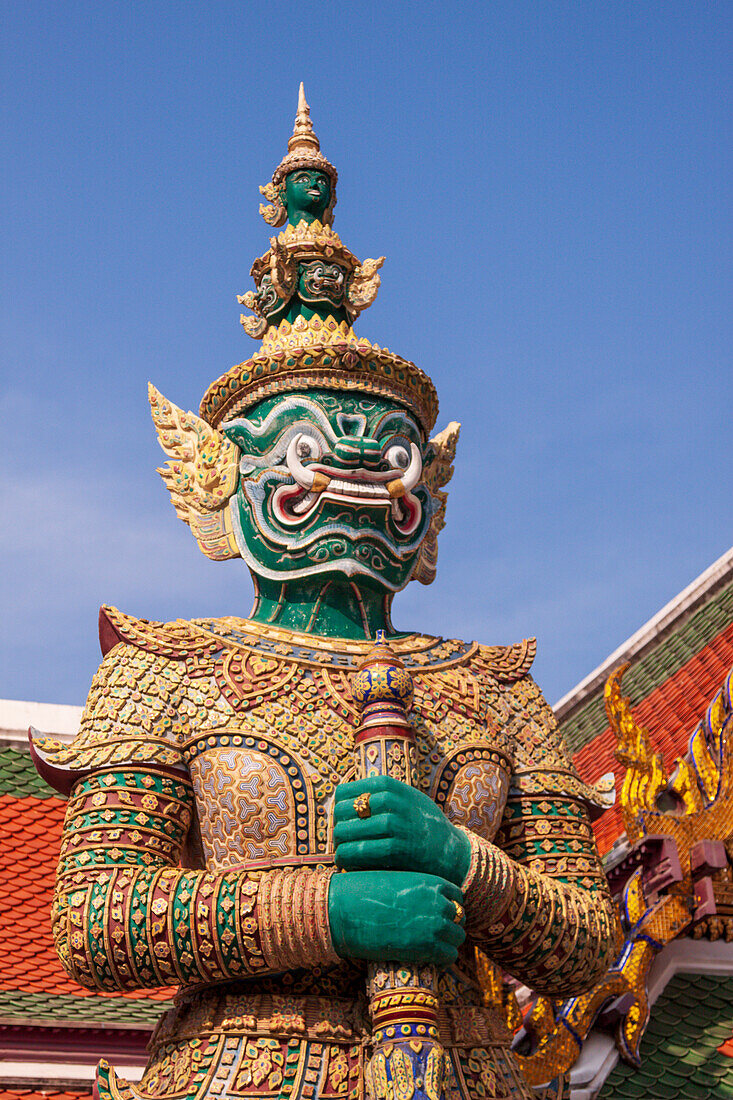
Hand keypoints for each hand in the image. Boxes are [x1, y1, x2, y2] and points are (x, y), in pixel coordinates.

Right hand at [328, 870, 465, 966]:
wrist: (344, 908)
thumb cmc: (362, 891)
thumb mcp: (395, 880)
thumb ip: (415, 890)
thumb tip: (420, 904)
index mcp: (431, 881)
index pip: (457, 896)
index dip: (448, 907)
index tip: (438, 916)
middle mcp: (438, 901)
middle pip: (459, 918)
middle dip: (449, 926)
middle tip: (433, 935)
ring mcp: (435, 924)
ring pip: (457, 938)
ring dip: (446, 943)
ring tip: (429, 949)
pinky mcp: (427, 947)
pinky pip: (448, 956)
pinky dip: (441, 959)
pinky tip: (427, 959)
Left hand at [333, 776, 471, 885]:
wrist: (450, 849)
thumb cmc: (423, 824)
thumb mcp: (407, 798)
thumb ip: (382, 795)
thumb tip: (346, 798)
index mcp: (391, 786)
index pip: (346, 791)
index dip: (338, 807)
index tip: (341, 818)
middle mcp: (392, 802)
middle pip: (344, 811)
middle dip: (338, 826)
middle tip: (340, 838)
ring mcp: (395, 825)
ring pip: (348, 831)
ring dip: (339, 844)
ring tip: (341, 851)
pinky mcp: (396, 849)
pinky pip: (360, 851)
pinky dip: (347, 858)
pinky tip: (346, 862)